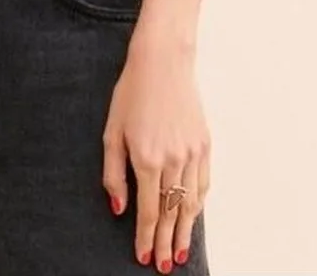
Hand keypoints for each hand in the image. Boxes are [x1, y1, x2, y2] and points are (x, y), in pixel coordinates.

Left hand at [102, 36, 209, 271]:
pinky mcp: (204, 143)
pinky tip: (192, 217)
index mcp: (146, 158)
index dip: (147, 237)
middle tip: (164, 266)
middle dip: (167, 243)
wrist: (163, 62)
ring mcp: (192, 152)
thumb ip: (113, 173)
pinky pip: (203, 183)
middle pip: (172, 213)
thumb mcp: (112, 131)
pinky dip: (198, 204)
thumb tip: (118, 208)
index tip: (144, 257)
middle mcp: (172, 159)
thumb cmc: (131, 93)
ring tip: (181, 253)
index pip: (149, 211)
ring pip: (191, 203)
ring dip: (186, 231)